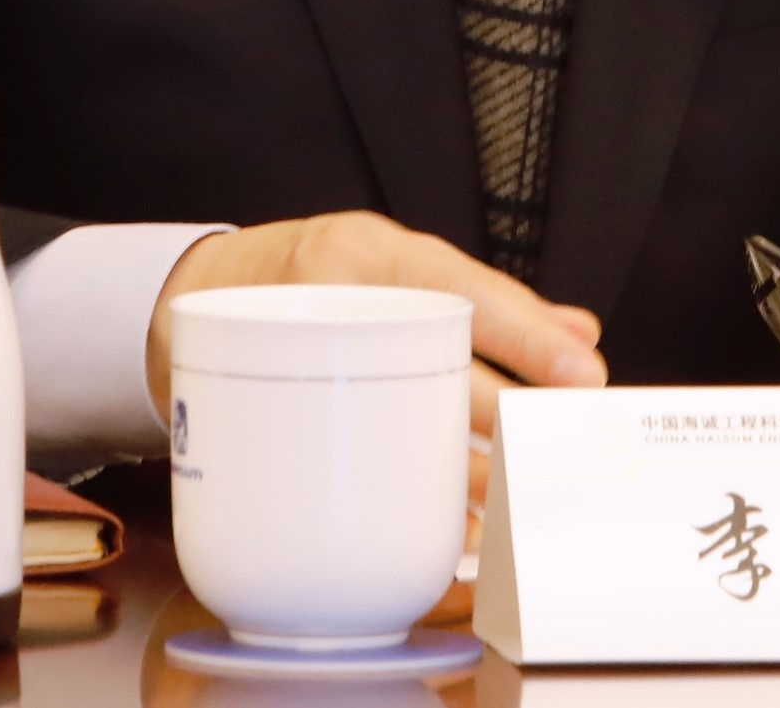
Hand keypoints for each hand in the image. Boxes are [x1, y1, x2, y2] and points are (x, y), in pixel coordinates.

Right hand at [148, 211, 607, 500]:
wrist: (194, 293)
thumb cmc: (314, 279)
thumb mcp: (393, 265)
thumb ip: (487, 300)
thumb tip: (581, 331)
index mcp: (371, 251)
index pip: (460, 286)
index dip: (527, 333)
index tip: (585, 373)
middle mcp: (331, 290)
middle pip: (431, 359)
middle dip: (502, 417)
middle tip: (554, 456)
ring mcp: (287, 345)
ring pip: (388, 415)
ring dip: (457, 470)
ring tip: (506, 506)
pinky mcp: (257, 398)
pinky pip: (331, 454)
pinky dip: (393, 499)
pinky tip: (436, 528)